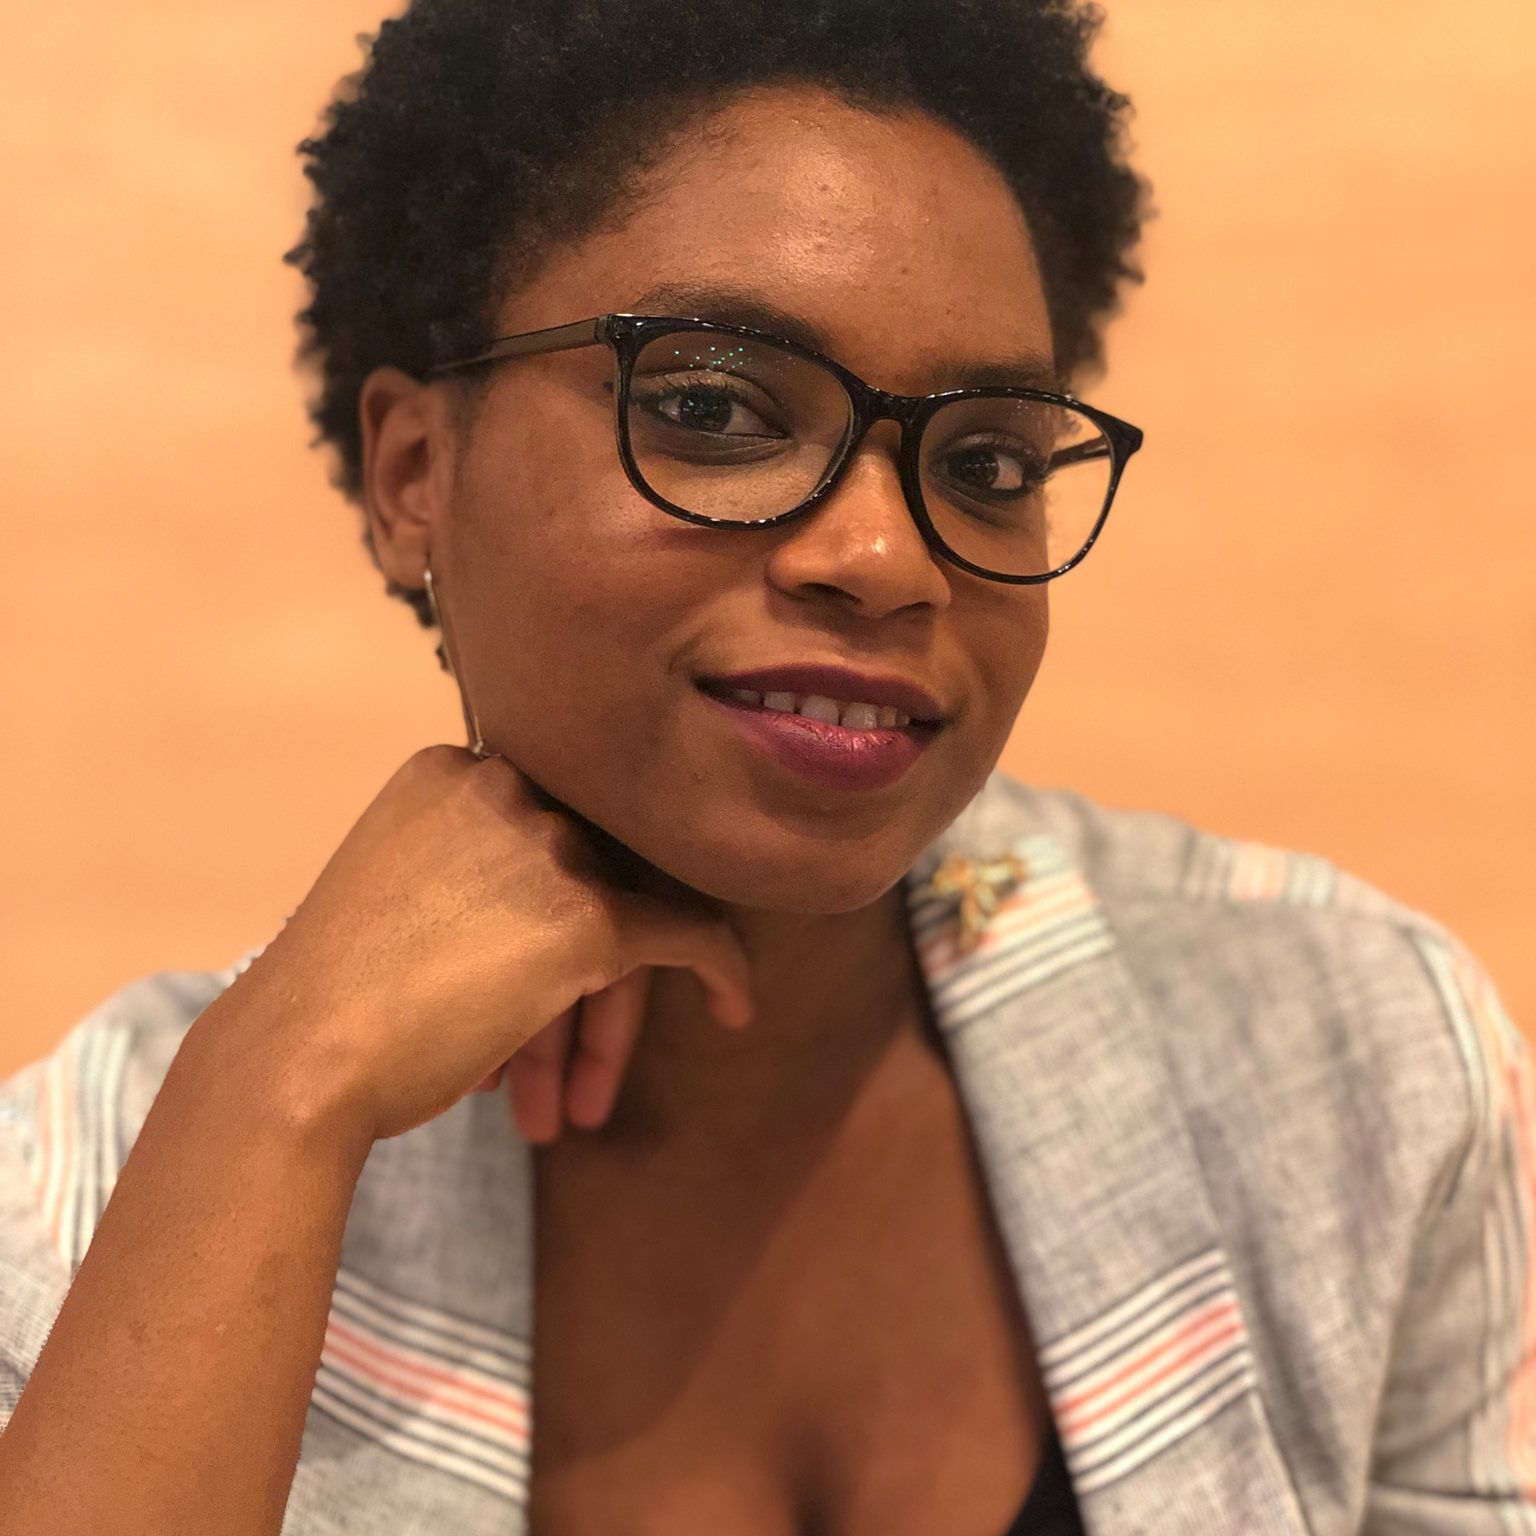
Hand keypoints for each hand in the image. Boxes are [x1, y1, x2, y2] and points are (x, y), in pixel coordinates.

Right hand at [205, 745, 752, 1145]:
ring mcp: (549, 847)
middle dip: (574, 982)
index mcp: (449, 771)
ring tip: (571, 1109)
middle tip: (556, 1074)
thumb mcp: (397, 899)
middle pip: (586, 873)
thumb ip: (470, 877)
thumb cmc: (326, 1001)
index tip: (532, 994)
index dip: (543, 915)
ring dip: (599, 1021)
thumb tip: (545, 918)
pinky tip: (731, 1007)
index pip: (542, 831)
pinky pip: (687, 933)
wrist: (295, 1060)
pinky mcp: (588, 914)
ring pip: (625, 916)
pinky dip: (717, 968)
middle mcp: (506, 786)